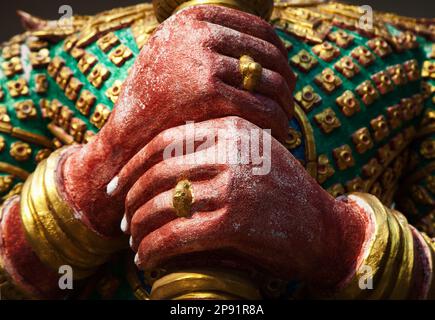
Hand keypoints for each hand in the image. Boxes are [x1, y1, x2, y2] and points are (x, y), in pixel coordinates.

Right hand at [60, 5, 294, 236]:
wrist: (127, 134)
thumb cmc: (155, 100)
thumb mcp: (175, 57)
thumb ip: (209, 44)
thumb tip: (261, 49)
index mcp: (194, 18)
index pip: (260, 29)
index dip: (280, 55)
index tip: (285, 76)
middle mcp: (200, 32)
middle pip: (270, 55)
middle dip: (286, 82)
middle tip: (289, 103)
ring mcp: (204, 59)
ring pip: (271, 81)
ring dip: (285, 105)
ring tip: (285, 121)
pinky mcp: (209, 92)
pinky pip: (261, 106)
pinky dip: (276, 122)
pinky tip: (277, 135)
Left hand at [114, 117, 367, 287]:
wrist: (325, 227)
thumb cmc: (281, 193)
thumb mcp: (252, 156)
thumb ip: (213, 151)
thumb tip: (155, 169)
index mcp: (232, 129)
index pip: (165, 142)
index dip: (133, 166)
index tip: (116, 187)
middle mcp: (231, 151)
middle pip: (158, 172)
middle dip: (131, 199)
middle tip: (121, 220)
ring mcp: (235, 185)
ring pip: (163, 205)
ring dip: (139, 228)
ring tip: (133, 243)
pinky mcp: (236, 222)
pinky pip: (177, 235)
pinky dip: (153, 249)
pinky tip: (145, 260)